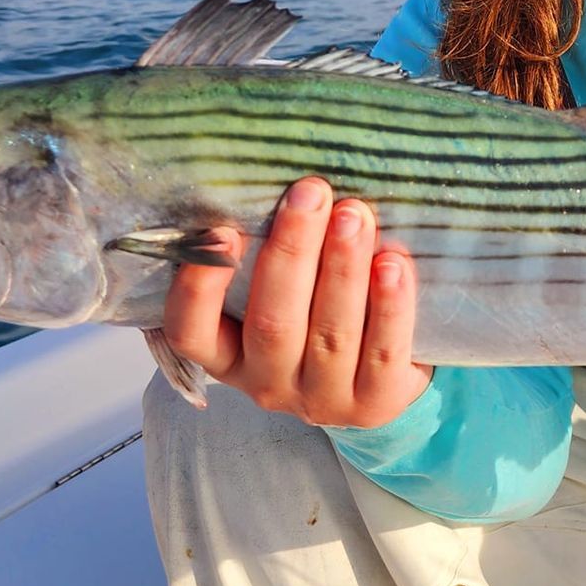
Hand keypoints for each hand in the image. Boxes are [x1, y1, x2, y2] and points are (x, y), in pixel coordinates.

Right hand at [162, 175, 430, 427]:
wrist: (381, 381)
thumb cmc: (317, 315)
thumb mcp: (280, 297)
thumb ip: (268, 257)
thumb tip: (276, 182)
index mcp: (229, 356)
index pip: (192, 331)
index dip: (200, 286)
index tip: (222, 229)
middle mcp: (269, 383)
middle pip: (272, 322)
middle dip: (292, 252)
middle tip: (310, 193)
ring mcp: (323, 398)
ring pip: (330, 334)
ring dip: (342, 268)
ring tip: (355, 215)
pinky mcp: (376, 403)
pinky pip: (383, 352)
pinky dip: (389, 305)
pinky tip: (392, 263)